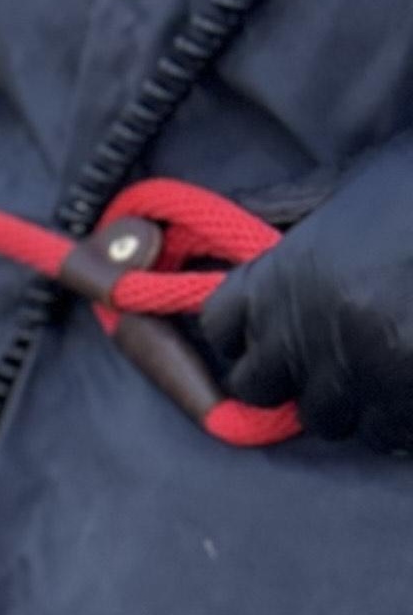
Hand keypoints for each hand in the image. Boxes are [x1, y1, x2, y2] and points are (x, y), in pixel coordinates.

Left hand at [195, 141, 412, 455]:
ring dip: (353, 395)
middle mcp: (306, 332)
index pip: (221, 322)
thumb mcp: (361, 180)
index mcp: (286, 274)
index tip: (268, 321)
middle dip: (289, 370)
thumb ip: (296, 206)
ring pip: (327, 415)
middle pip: (260, 384)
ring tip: (394, 358)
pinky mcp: (407, 399)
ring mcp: (359, 372)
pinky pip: (388, 433)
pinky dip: (403, 415)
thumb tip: (230, 208)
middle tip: (333, 348)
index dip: (244, 324)